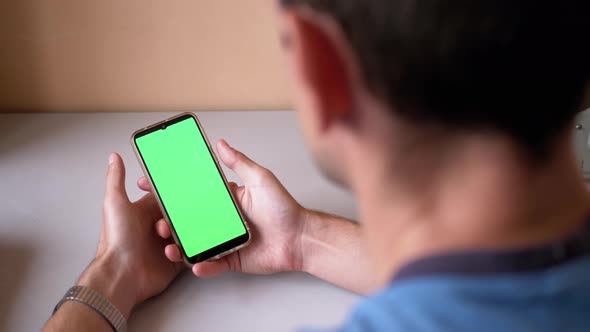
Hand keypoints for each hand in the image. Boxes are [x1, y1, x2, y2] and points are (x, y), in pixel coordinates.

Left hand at [79, 153, 182, 317]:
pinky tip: (176, 249)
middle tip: (175, 217)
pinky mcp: (175, 261)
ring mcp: (166, 244)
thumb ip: (116, 179)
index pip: (165, 197)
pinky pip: (190, 252)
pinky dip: (188, 250)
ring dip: (185, 232)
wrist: (121, 275)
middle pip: (180, 214)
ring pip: (188, 232)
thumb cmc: (116, 240)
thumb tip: (113, 157)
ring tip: (171, 236)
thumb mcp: (115, 203)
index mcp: (144, 212)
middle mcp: (156, 227)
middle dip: (182, 214)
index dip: (172, 192)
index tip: (182, 187)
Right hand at [138, 139, 306, 276]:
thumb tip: (221, 143)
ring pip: (195, 244)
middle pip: (188, 221)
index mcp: (225, 200)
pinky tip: (195, 264)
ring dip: (179, 246)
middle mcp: (222, 221)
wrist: (300, 238)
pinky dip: (202, 266)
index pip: (193, 194)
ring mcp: (225, 241)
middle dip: (169, 222)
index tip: (150, 185)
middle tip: (157, 221)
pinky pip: (212, 265)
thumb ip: (239, 162)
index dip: (172, 191)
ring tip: (170, 246)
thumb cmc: (284, 208)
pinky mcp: (232, 260)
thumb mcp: (260, 179)